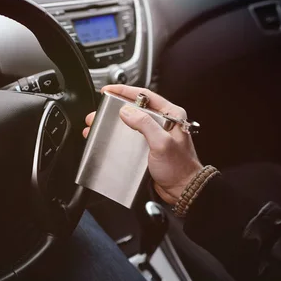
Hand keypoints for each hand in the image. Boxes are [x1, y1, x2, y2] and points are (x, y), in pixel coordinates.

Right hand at [83, 85, 202, 204]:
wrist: (182, 190)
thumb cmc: (179, 168)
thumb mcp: (162, 143)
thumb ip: (145, 124)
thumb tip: (127, 111)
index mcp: (171, 115)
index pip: (144, 96)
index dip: (125, 91)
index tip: (109, 90)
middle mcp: (163, 122)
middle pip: (135, 107)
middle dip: (114, 107)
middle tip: (99, 110)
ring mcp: (155, 134)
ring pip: (130, 121)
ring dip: (113, 121)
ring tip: (98, 124)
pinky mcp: (147, 147)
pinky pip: (130, 136)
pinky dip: (117, 135)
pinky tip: (107, 138)